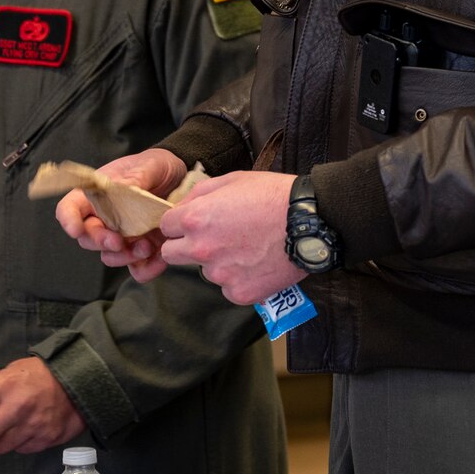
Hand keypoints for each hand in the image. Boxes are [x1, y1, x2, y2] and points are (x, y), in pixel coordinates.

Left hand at [0, 357, 85, 473]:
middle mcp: (16, 408)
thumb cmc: (42, 373)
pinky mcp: (44, 440)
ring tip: (11, 424)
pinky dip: (19, 442)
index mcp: (4, 386)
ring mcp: (31, 427)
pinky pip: (21, 449)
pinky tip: (29, 427)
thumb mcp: (13, 370)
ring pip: (1, 447)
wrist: (81, 381)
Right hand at [55, 147, 186, 283]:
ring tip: (145, 247)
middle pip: (88, 238)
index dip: (68, 220)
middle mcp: (105, 217)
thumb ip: (134, 178)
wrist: (182, 178)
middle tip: (118, 242)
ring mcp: (122, 235)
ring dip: (124, 257)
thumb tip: (122, 189)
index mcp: (98, 194)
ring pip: (110, 256)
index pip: (70, 208)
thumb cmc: (156, 166)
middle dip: (101, 242)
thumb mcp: (148, 166)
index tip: (76, 229)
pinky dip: (147, 268)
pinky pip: (137, 267)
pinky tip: (159, 258)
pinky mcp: (141, 248)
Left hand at [159, 171, 305, 305]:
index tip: (193, 223)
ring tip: (246, 248)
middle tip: (212, 239)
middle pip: (171, 255)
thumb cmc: (273, 195)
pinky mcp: (239, 293)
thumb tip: (181, 206)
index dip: (179, 223)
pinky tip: (257, 264)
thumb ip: (199, 194)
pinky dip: (238, 279)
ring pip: (205, 271)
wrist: (310, 222)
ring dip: (217, 262)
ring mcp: (220, 274)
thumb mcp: (233, 180)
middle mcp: (202, 249)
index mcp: (196, 219)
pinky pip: (228, 288)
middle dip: (185, 246)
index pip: (165, 228)